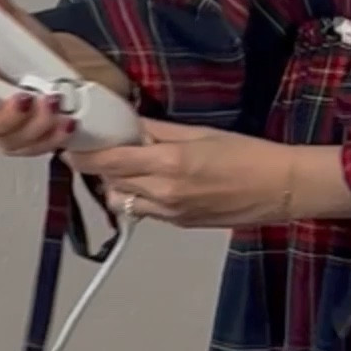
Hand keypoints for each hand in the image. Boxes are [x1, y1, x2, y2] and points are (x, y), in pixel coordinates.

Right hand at [0, 0, 123, 161]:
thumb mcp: (19, 27)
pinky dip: (52, 136)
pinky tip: (65, 121)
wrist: (71, 76)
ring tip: (54, 103)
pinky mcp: (29, 143)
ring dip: (33, 125)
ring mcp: (5, 131)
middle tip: (24, 97)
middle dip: (3, 116)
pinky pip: (33, 150)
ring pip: (7, 141)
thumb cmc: (36, 55)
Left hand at [84, 128, 303, 229]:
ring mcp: (171, 214)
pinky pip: (146, 212)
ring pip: (123, 202)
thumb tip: (129, 126)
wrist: (281, 188)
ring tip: (130, 168)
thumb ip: (158, 131)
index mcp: (169, 164)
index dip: (84, 156)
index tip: (70, 148)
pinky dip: (139, 197)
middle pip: (110, 183)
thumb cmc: (248, 155)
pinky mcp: (180, 224)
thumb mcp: (200, 133)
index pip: (109, 162)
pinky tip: (153, 182)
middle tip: (99, 150)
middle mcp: (164, 193)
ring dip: (118, 185)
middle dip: (100, 168)